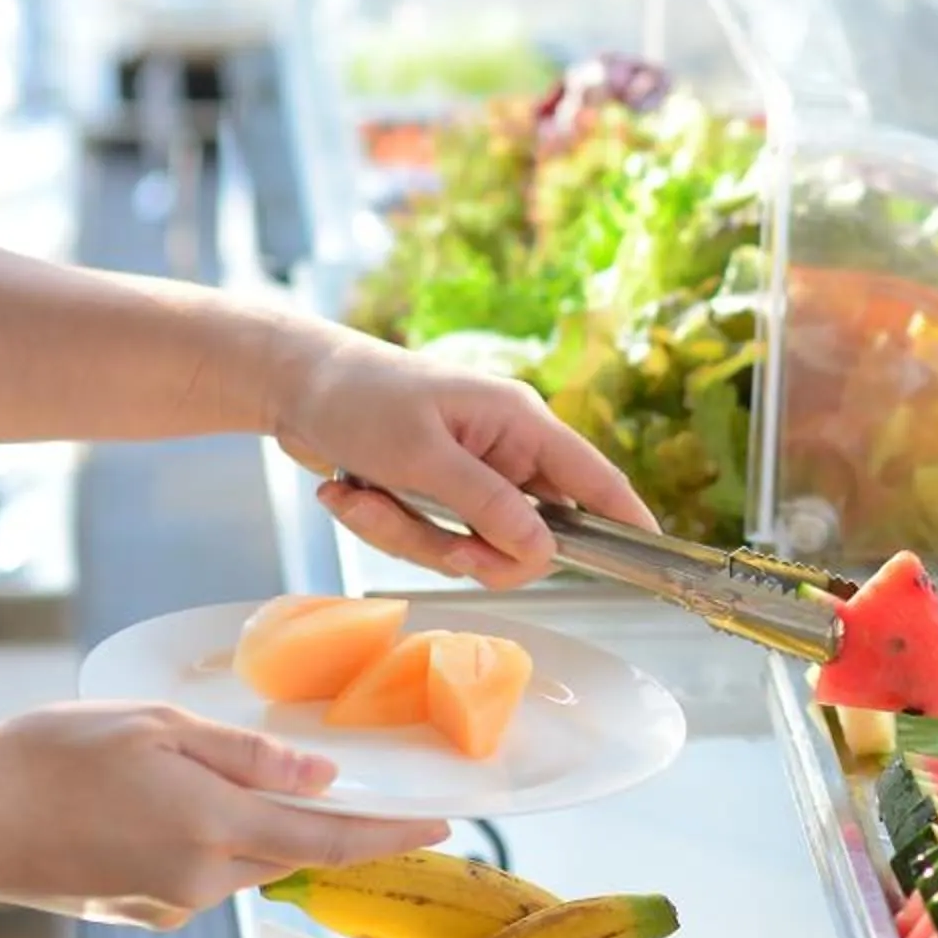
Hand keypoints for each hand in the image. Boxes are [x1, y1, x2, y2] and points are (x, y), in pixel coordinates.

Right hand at [0, 705, 447, 929]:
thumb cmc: (53, 755)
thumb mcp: (158, 729)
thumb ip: (247, 756)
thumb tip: (324, 778)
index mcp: (213, 829)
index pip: (331, 841)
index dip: (393, 834)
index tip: (445, 825)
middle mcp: (201, 881)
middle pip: (294, 854)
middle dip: (332, 826)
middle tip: (367, 791)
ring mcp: (170, 905)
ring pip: (248, 863)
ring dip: (262, 828)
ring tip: (221, 777)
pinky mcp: (142, 913)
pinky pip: (205, 874)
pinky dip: (211, 840)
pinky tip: (165, 805)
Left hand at [264, 327, 651, 589]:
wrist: (287, 384)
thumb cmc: (356, 397)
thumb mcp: (422, 456)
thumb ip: (488, 507)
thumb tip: (544, 551)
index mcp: (519, 423)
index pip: (593, 478)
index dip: (625, 518)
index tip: (651, 553)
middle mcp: (503, 451)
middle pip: (525, 535)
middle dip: (469, 548)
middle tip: (435, 541)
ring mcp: (466, 475)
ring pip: (468, 546)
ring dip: (407, 535)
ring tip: (359, 494)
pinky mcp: (432, 493)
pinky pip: (428, 540)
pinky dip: (384, 527)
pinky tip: (346, 492)